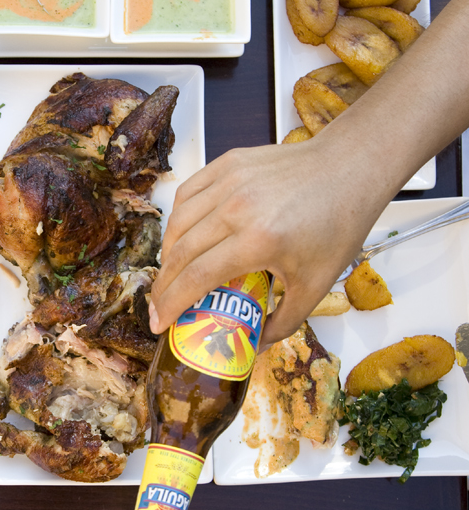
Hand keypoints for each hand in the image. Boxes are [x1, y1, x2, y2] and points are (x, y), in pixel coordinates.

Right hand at [148, 140, 389, 345]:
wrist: (351, 168)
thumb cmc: (337, 225)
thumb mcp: (317, 284)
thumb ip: (284, 322)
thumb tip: (254, 346)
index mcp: (259, 240)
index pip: (196, 278)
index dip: (171, 305)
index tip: (158, 324)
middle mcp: (237, 208)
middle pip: (180, 254)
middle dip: (162, 287)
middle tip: (157, 307)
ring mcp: (229, 181)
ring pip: (177, 223)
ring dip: (166, 254)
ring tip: (169, 275)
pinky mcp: (227, 163)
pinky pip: (187, 195)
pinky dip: (177, 220)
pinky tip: (182, 237)